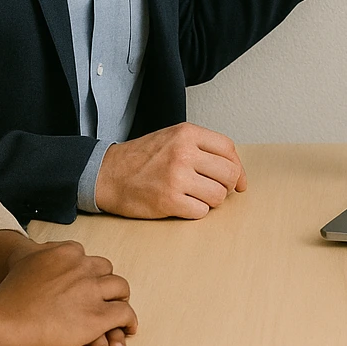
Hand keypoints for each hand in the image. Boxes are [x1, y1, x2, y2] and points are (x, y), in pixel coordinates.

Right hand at [0, 240, 136, 345]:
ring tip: (118, 311)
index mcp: (66, 253)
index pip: (87, 259)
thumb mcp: (23, 261)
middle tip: (103, 298)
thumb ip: (40, 253)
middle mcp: (82, 267)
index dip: (87, 274)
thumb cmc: (5, 299)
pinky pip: (124, 314)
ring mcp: (91, 291)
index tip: (85, 285)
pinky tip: (127, 327)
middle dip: (105, 285)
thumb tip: (43, 249)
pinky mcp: (97, 316)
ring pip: (120, 289)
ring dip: (120, 300)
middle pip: (106, 271)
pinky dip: (128, 321)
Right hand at [95, 121, 247, 218]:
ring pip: (218, 195)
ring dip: (211, 200)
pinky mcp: (168, 201)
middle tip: (216, 190)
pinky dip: (196, 211)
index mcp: (187, 133)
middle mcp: (184, 153)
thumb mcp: (173, 138)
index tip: (238, 181)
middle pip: (229, 173)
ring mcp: (176, 177)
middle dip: (227, 186)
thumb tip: (238, 174)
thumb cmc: (142, 158)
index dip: (238, 167)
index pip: (228, 149)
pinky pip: (201, 211)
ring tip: (195, 196)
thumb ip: (204, 149)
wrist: (108, 174)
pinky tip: (183, 204)